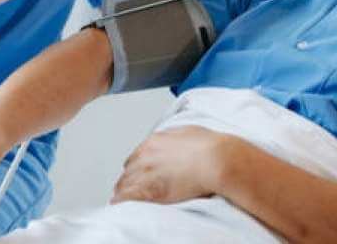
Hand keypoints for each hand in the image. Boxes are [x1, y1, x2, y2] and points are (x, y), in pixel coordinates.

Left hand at [110, 125, 225, 204]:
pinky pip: (126, 197)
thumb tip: (174, 140)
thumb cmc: (209, 147)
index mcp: (154, 141)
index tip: (140, 172)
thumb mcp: (188, 132)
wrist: (215, 159)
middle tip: (133, 187)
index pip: (136, 156)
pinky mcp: (150, 189)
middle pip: (129, 170)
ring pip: (124, 183)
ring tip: (126, 198)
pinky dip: (123, 200)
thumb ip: (174, 137)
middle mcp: (146, 155)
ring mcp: (146, 172)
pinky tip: (121, 204)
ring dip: (126, 190)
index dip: (138, 167)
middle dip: (131, 178)